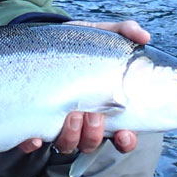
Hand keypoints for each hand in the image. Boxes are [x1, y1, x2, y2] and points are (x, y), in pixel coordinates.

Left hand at [16, 19, 149, 156]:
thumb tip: (144, 37)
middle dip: (93, 133)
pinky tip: (35, 136)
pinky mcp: (34, 119)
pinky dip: (33, 143)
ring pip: (67, 145)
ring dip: (71, 136)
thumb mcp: (103, 34)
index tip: (123, 134)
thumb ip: (126, 31)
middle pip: (91, 143)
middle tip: (92, 113)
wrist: (45, 41)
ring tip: (71, 114)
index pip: (121, 137)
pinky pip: (31, 142)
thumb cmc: (81, 42)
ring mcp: (58, 123)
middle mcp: (82, 121)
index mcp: (104, 108)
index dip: (125, 141)